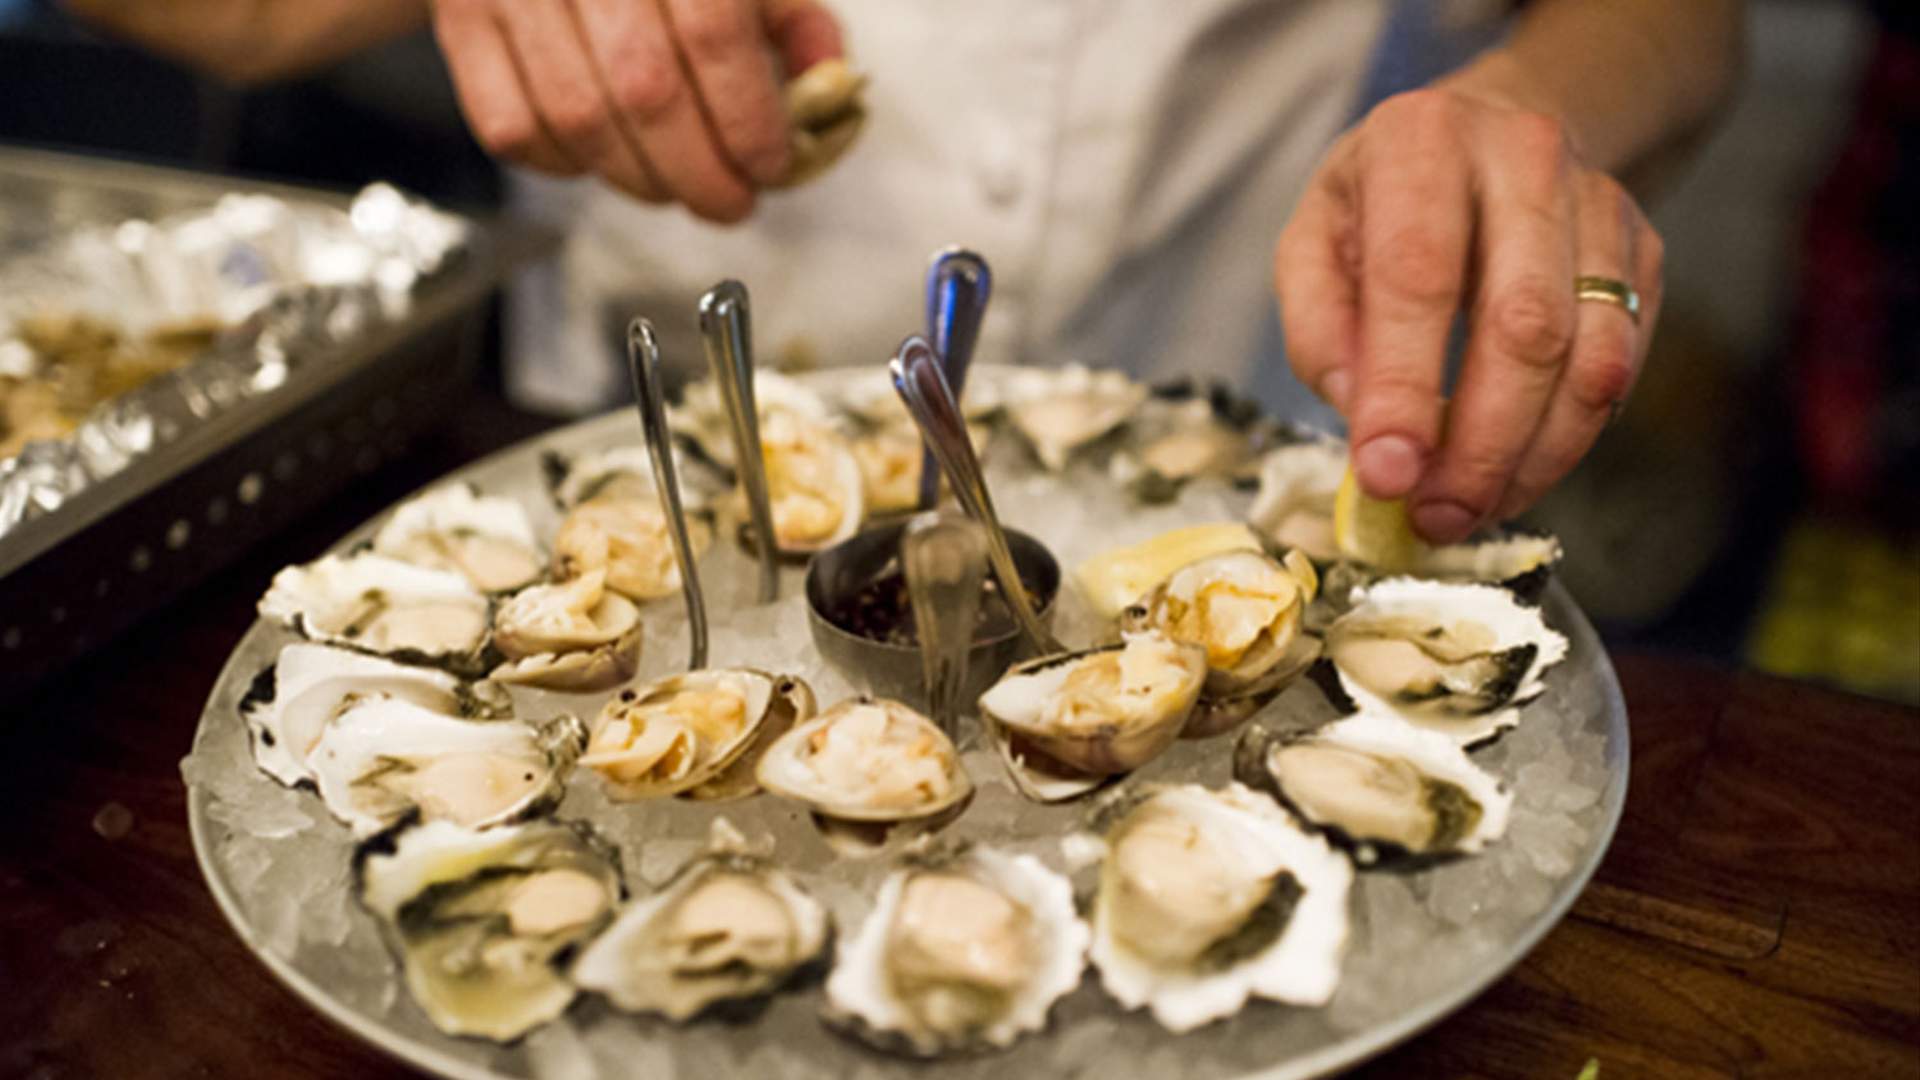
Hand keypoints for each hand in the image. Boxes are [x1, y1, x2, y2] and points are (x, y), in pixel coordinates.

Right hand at [429, 0, 842, 222]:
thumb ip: (794, 22)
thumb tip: (828, 96)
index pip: (714, 36)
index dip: (746, 121)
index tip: (767, 167)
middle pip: (646, 92)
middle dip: (698, 174)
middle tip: (728, 201)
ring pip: (578, 119)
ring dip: (637, 179)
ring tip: (672, 185)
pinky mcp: (461, 18)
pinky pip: (510, 126)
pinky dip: (561, 166)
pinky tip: (599, 160)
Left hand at [1276, 86, 1663, 542]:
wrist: (1491, 130)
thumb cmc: (1385, 203)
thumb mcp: (1315, 238)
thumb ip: (1319, 325)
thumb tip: (1362, 416)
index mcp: (1422, 142)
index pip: (1418, 275)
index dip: (1403, 386)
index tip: (1386, 475)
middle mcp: (1523, 159)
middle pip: (1523, 325)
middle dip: (1479, 443)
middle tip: (1434, 515)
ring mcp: (1599, 204)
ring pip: (1589, 357)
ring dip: (1532, 457)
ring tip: (1471, 509)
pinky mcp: (1643, 254)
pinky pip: (1620, 367)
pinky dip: (1570, 439)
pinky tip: (1517, 472)